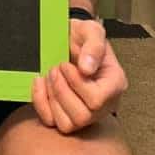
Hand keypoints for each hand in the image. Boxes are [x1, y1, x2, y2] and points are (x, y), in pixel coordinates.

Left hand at [31, 19, 127, 133]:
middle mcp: (104, 104)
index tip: (65, 64)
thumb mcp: (91, 30)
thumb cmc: (82, 35)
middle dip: (61, 90)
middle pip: (82, 116)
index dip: (76, 83)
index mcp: (114, 84)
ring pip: (67, 124)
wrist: (69, 38)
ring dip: (52, 97)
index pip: (97, 100)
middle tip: (55, 68)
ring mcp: (86, 113)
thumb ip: (93, 45)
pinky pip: (51, 122)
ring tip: (50, 75)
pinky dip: (40, 102)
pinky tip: (40, 82)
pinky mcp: (66, 115)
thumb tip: (87, 68)